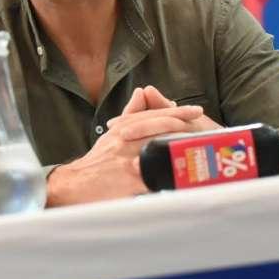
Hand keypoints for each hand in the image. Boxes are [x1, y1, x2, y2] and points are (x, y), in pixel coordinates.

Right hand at [47, 87, 208, 206]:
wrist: (74, 185)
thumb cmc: (96, 162)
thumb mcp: (110, 135)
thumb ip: (129, 115)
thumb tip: (142, 93)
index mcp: (122, 130)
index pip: (153, 115)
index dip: (175, 112)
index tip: (195, 110)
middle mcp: (124, 142)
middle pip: (159, 128)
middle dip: (184, 125)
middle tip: (204, 124)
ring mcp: (127, 161)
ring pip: (159, 149)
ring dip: (182, 147)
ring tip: (202, 145)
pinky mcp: (129, 181)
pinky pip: (154, 176)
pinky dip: (169, 174)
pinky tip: (186, 173)